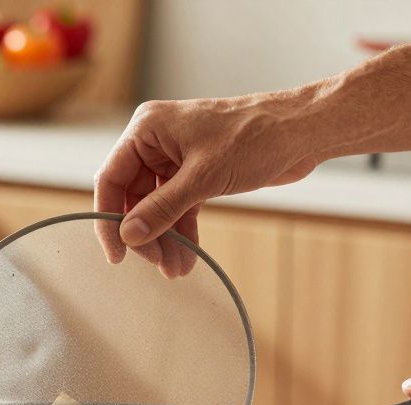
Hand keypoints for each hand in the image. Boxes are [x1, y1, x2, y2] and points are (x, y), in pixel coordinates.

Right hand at [94, 93, 322, 277]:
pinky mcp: (198, 173)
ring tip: (176, 269)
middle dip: (145, 233)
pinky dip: (182, 231)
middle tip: (158, 263)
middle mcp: (157, 142)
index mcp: (147, 129)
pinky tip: (188, 255)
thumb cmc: (255, 137)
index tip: (117, 255)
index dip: (109, 219)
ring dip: (165, 238)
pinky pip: (179, 207)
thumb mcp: (203, 177)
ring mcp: (177, 158)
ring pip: (157, 207)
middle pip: (133, 198)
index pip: (111, 179)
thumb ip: (162, 208)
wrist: (301, 131)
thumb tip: (130, 235)